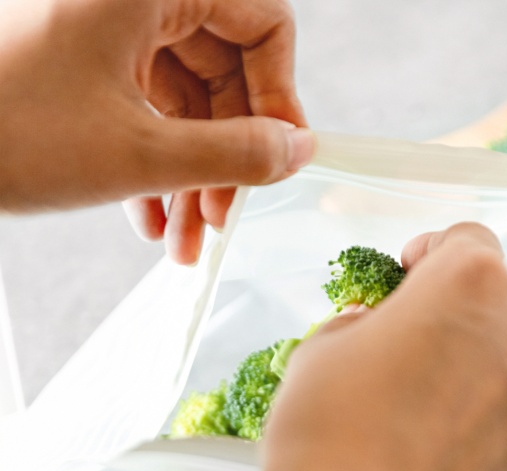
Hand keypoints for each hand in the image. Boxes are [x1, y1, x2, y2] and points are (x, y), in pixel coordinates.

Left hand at [0, 0, 311, 263]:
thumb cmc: (4, 133)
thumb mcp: (139, 154)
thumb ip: (237, 154)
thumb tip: (298, 152)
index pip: (262, 21)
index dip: (280, 93)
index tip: (281, 154)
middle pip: (224, 64)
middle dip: (231, 149)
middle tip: (229, 212)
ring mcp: (99, 24)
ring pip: (184, 92)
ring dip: (194, 169)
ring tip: (191, 235)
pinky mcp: (76, 56)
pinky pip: (143, 102)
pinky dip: (155, 159)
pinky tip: (153, 217)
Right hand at [264, 223, 506, 470]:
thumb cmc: (330, 422)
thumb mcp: (328, 345)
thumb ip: (372, 325)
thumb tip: (382, 333)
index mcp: (471, 281)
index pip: (470, 240)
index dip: (434, 251)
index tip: (410, 271)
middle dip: (484, 297)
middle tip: (435, 321)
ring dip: (493, 354)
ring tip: (438, 382)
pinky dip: (490, 411)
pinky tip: (443, 436)